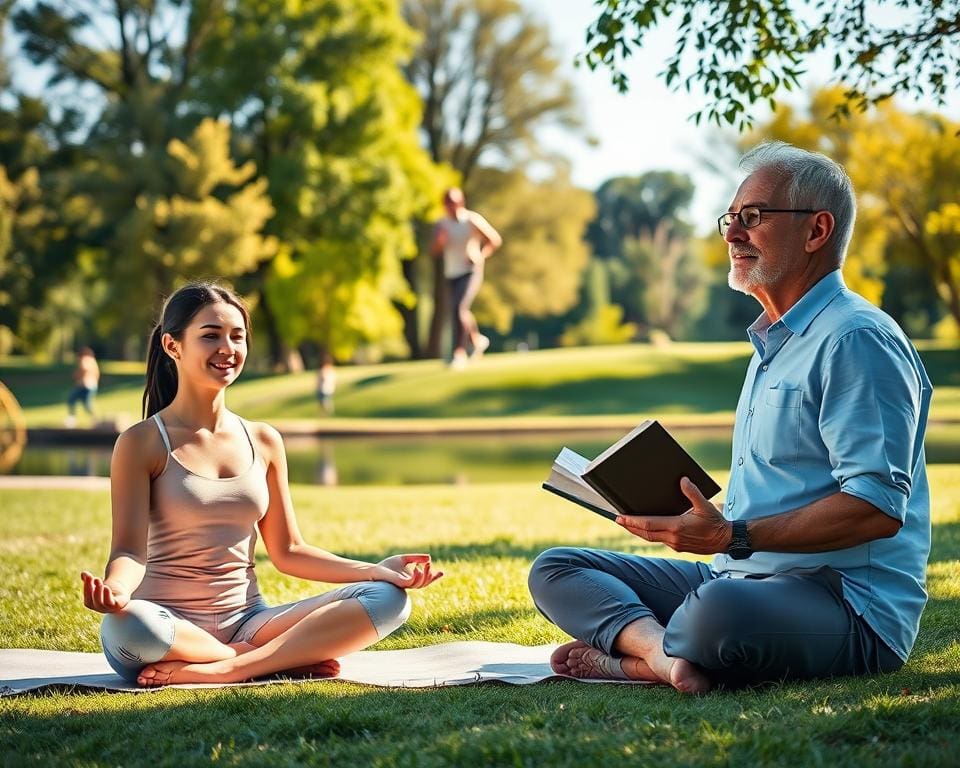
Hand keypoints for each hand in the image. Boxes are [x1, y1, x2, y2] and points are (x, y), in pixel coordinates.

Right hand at [80, 570, 129, 612]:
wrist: (120, 594)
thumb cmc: (104, 589)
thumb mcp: (96, 584)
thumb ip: (88, 579)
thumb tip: (83, 573)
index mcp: (92, 605)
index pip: (88, 599)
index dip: (87, 588)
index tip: (89, 577)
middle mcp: (100, 608)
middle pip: (96, 601)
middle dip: (95, 590)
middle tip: (96, 578)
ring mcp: (110, 608)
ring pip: (104, 603)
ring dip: (101, 592)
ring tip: (100, 582)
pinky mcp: (118, 605)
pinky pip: (113, 603)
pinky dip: (108, 596)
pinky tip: (106, 588)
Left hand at [375, 554, 442, 589]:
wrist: (376, 570)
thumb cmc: (388, 566)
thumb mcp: (404, 559)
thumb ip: (416, 558)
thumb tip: (429, 557)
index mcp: (411, 579)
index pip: (425, 580)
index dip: (434, 577)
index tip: (442, 572)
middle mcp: (409, 584)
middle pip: (425, 583)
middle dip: (431, 576)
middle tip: (431, 565)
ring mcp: (405, 585)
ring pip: (420, 584)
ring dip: (424, 575)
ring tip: (425, 565)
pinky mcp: (400, 584)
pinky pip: (411, 583)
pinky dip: (416, 576)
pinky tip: (416, 568)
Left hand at [615, 477, 730, 554]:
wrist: (726, 540)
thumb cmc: (716, 523)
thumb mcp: (705, 505)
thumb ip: (692, 492)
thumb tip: (683, 480)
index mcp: (677, 527)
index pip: (648, 525)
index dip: (632, 521)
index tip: (620, 517)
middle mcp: (673, 538)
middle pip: (645, 533)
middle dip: (630, 526)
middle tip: (618, 520)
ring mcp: (675, 544)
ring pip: (651, 538)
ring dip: (638, 531)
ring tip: (627, 524)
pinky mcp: (678, 547)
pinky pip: (659, 540)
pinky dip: (649, 534)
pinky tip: (646, 529)